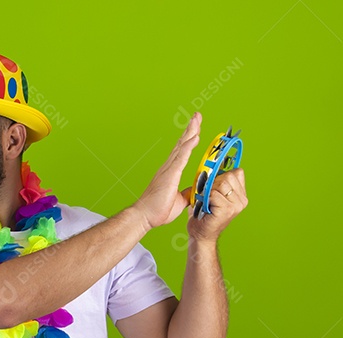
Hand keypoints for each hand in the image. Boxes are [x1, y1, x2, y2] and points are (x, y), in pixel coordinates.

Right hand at [132, 112, 202, 230]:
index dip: (189, 138)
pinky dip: (188, 146)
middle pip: (182, 143)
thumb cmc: (157, 211)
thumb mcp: (179, 201)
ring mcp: (168, 169)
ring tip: (196, 119)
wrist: (144, 217)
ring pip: (182, 146)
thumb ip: (186, 193)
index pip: (182, 151)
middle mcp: (168, 167)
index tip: (196, 127)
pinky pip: (181, 157)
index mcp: (170, 172)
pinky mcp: (169, 174)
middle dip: (190, 128)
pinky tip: (195, 137)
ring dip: (190, 132)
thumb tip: (194, 191)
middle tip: (197, 115)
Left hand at [187, 167, 247, 242]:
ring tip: (206, 201)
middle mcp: (242, 199)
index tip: (213, 185)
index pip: (237, 172)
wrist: (200, 235)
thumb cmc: (203, 214)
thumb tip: (214, 164)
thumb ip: (218, 181)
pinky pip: (214, 194)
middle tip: (207, 196)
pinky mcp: (227, 210)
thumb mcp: (213, 194)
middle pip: (228, 175)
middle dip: (214, 182)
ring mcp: (236, 205)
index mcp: (241, 194)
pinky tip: (205, 207)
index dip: (222, 175)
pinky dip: (205, 198)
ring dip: (209, 190)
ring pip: (221, 183)